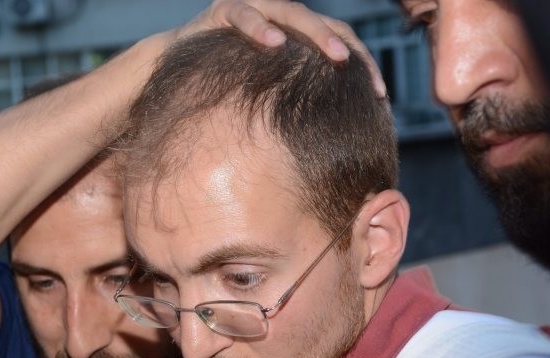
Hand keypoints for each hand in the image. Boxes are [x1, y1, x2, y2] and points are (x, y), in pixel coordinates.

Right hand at [174, 0, 385, 96]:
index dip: (363, 64)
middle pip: (325, 24)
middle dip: (349, 48)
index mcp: (296, 35)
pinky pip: (244, 15)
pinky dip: (260, 27)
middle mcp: (279, 15)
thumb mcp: (264, 99)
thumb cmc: (222, 92)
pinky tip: (274, 43)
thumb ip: (294, 106)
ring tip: (336, 55)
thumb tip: (332, 150)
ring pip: (292, 12)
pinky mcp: (223, 11)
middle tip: (367, 76)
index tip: (381, 96)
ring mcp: (253, 7)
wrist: (169, 71)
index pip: (340, 41)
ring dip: (316, 32)